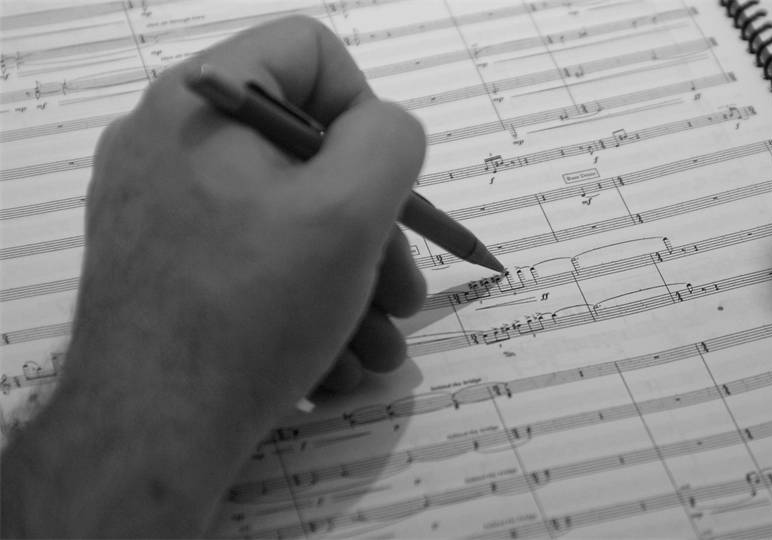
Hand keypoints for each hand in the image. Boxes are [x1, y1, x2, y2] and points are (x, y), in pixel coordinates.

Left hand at [76, 16, 425, 413]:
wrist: (151, 432)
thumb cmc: (252, 310)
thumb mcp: (350, 211)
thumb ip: (390, 140)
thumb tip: (382, 132)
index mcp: (204, 102)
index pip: (310, 54)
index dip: (365, 112)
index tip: (382, 190)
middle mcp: (172, 143)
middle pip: (306, 154)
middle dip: (372, 231)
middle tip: (403, 296)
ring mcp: (161, 208)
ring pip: (286, 221)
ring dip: (350, 284)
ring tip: (379, 349)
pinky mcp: (163, 265)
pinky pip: (252, 264)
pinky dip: (301, 306)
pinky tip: (334, 363)